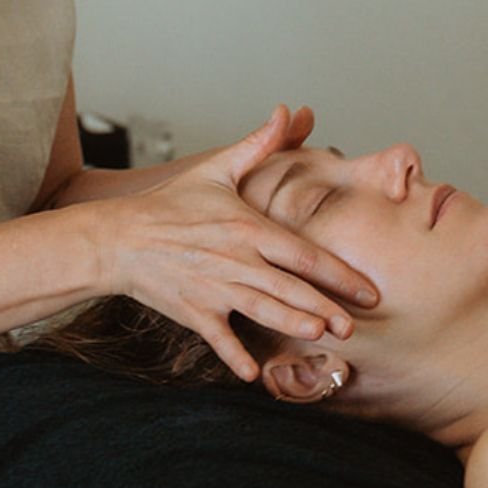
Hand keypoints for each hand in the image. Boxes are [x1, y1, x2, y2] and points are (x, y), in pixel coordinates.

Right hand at [92, 105, 380, 381]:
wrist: (119, 236)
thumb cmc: (171, 203)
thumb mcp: (216, 170)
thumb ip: (258, 145)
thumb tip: (288, 112)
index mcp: (248, 228)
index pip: (303, 253)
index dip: (338, 274)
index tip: (368, 290)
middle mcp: (236, 260)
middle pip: (289, 287)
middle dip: (324, 308)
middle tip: (354, 327)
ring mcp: (214, 288)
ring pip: (262, 310)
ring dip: (292, 325)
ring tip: (321, 337)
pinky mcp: (193, 311)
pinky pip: (218, 338)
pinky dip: (234, 356)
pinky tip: (255, 375)